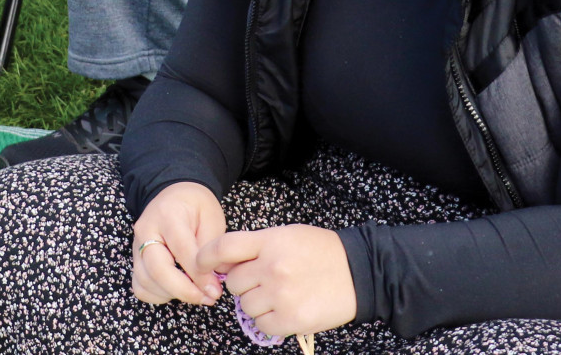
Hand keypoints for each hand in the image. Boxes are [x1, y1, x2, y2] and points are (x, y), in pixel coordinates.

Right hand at [131, 182, 227, 305]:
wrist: (175, 196)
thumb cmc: (196, 206)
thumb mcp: (212, 218)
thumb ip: (212, 249)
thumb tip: (215, 281)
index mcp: (168, 215)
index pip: (181, 250)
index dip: (198, 275)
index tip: (215, 290)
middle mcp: (146, 230)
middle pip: (157, 270)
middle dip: (184, 290)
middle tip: (207, 298)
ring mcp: (136, 246)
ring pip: (146, 282)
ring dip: (173, 294)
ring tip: (197, 293)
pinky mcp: (135, 260)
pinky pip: (141, 287)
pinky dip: (158, 295)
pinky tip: (177, 290)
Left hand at [197, 226, 355, 339]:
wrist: (359, 272)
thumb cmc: (322, 252)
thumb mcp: (287, 236)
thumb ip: (255, 247)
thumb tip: (223, 264)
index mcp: (270, 241)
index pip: (223, 247)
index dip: (205, 257)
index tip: (200, 264)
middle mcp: (272, 267)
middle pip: (234, 283)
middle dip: (244, 284)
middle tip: (265, 281)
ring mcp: (281, 295)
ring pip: (246, 306)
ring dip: (256, 304)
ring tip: (280, 295)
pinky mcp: (291, 319)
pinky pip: (262, 325)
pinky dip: (269, 320)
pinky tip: (285, 309)